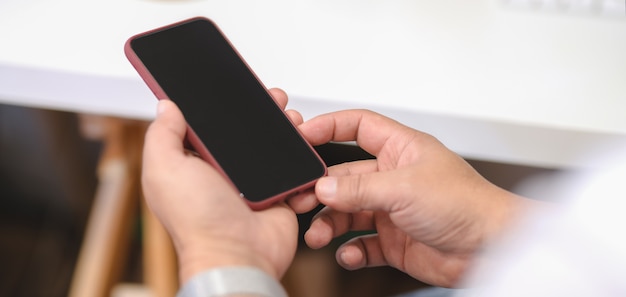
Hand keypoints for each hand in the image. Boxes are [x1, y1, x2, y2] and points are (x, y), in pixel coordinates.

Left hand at [141, 89, 298, 283]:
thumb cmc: (198, 221)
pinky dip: (299, 155)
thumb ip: (162, 135)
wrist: (239, 255)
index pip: (203, 124)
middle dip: (257, 110)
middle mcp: (222, 172)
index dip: (215, 104)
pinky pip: (291, 167)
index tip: (228, 83)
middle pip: (242, 131)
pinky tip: (302, 142)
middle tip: (268, 98)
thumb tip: (166, 105)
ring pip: (270, 145)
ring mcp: (251, 183)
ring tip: (291, 118)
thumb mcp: (165, 170)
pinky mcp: (277, 193)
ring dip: (283, 128)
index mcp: (193, 163)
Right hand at [293, 109, 530, 286]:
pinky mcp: (394, 240)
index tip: (301, 135)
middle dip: (322, 188)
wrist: (492, 249)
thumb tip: (323, 187)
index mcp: (401, 149)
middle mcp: (394, 177)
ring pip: (348, 212)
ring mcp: (393, 209)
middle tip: (302, 200)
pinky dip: (351, 250)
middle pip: (344, 175)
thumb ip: (358, 188)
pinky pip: (361, 243)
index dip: (329, 126)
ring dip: (330, 223)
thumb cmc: (466, 205)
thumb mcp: (404, 188)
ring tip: (320, 235)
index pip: (358, 127)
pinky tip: (349, 253)